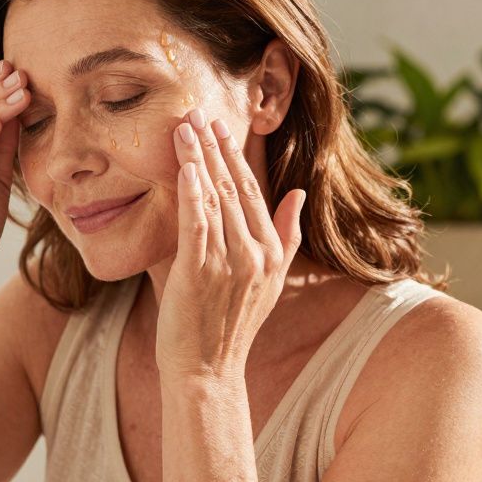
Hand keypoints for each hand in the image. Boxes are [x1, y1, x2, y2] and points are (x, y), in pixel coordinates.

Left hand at [154, 111, 306, 383]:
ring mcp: (229, 263)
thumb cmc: (228, 325)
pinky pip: (196, 223)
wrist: (206, 370)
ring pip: (214, 199)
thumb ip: (285, 234)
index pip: (254, 191)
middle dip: (215, 147)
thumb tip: (298, 193)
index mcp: (271, 252)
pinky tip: (185, 167)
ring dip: (198, 160)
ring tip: (183, 127)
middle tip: (198, 111)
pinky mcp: (199, 273)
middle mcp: (255, 254)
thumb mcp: (268, 280)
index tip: (222, 125)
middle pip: (234, 188)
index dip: (236, 156)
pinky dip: (192, 193)